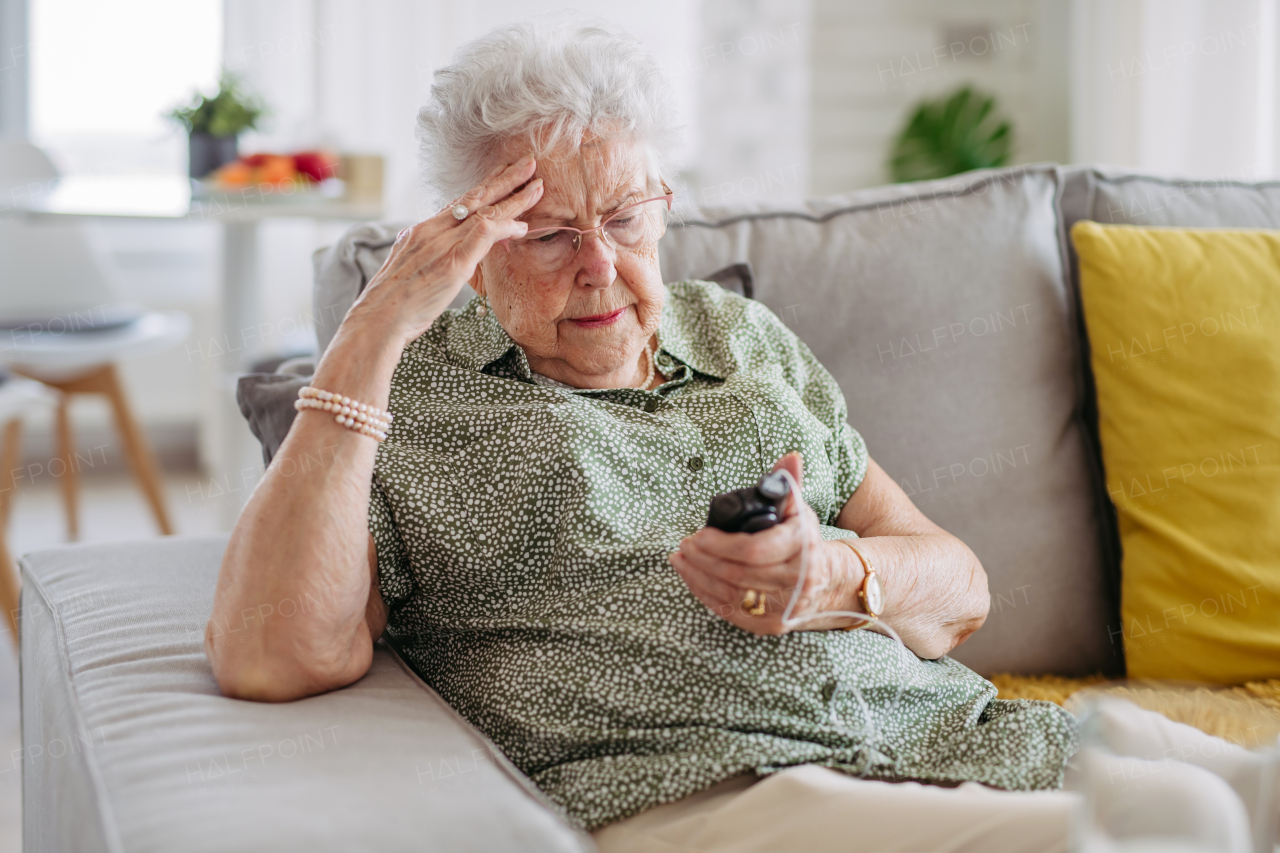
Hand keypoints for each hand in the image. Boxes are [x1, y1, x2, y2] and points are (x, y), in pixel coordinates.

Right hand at [347, 155, 543, 344]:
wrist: (379, 317)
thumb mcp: (410, 269)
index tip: (502, 174)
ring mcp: (443, 244)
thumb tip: (441, 258)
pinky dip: (504, 226)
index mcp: (421, 230)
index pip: (458, 202)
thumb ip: (428, 257)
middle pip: (474, 197)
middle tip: (528, 163)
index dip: (484, 187)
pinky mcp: (453, 263)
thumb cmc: (393, 303)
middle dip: (504, 178)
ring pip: (484, 212)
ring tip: (537, 186)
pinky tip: (522, 225)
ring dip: (514, 198)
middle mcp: (432, 230)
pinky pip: (483, 235)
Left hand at [669, 453, 859, 634]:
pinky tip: (693, 580)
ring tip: (680, 561)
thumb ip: (788, 482)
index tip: (698, 535)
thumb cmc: (803, 539)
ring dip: (698, 578)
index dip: (719, 545)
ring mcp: (787, 607)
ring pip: (732, 595)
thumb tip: (790, 457)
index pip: (753, 550)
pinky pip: (733, 613)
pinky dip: (707, 597)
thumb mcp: (798, 508)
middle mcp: (800, 581)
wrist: (827, 579)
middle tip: (684, 546)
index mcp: (803, 547)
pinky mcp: (773, 625)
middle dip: (703, 560)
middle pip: (738, 574)